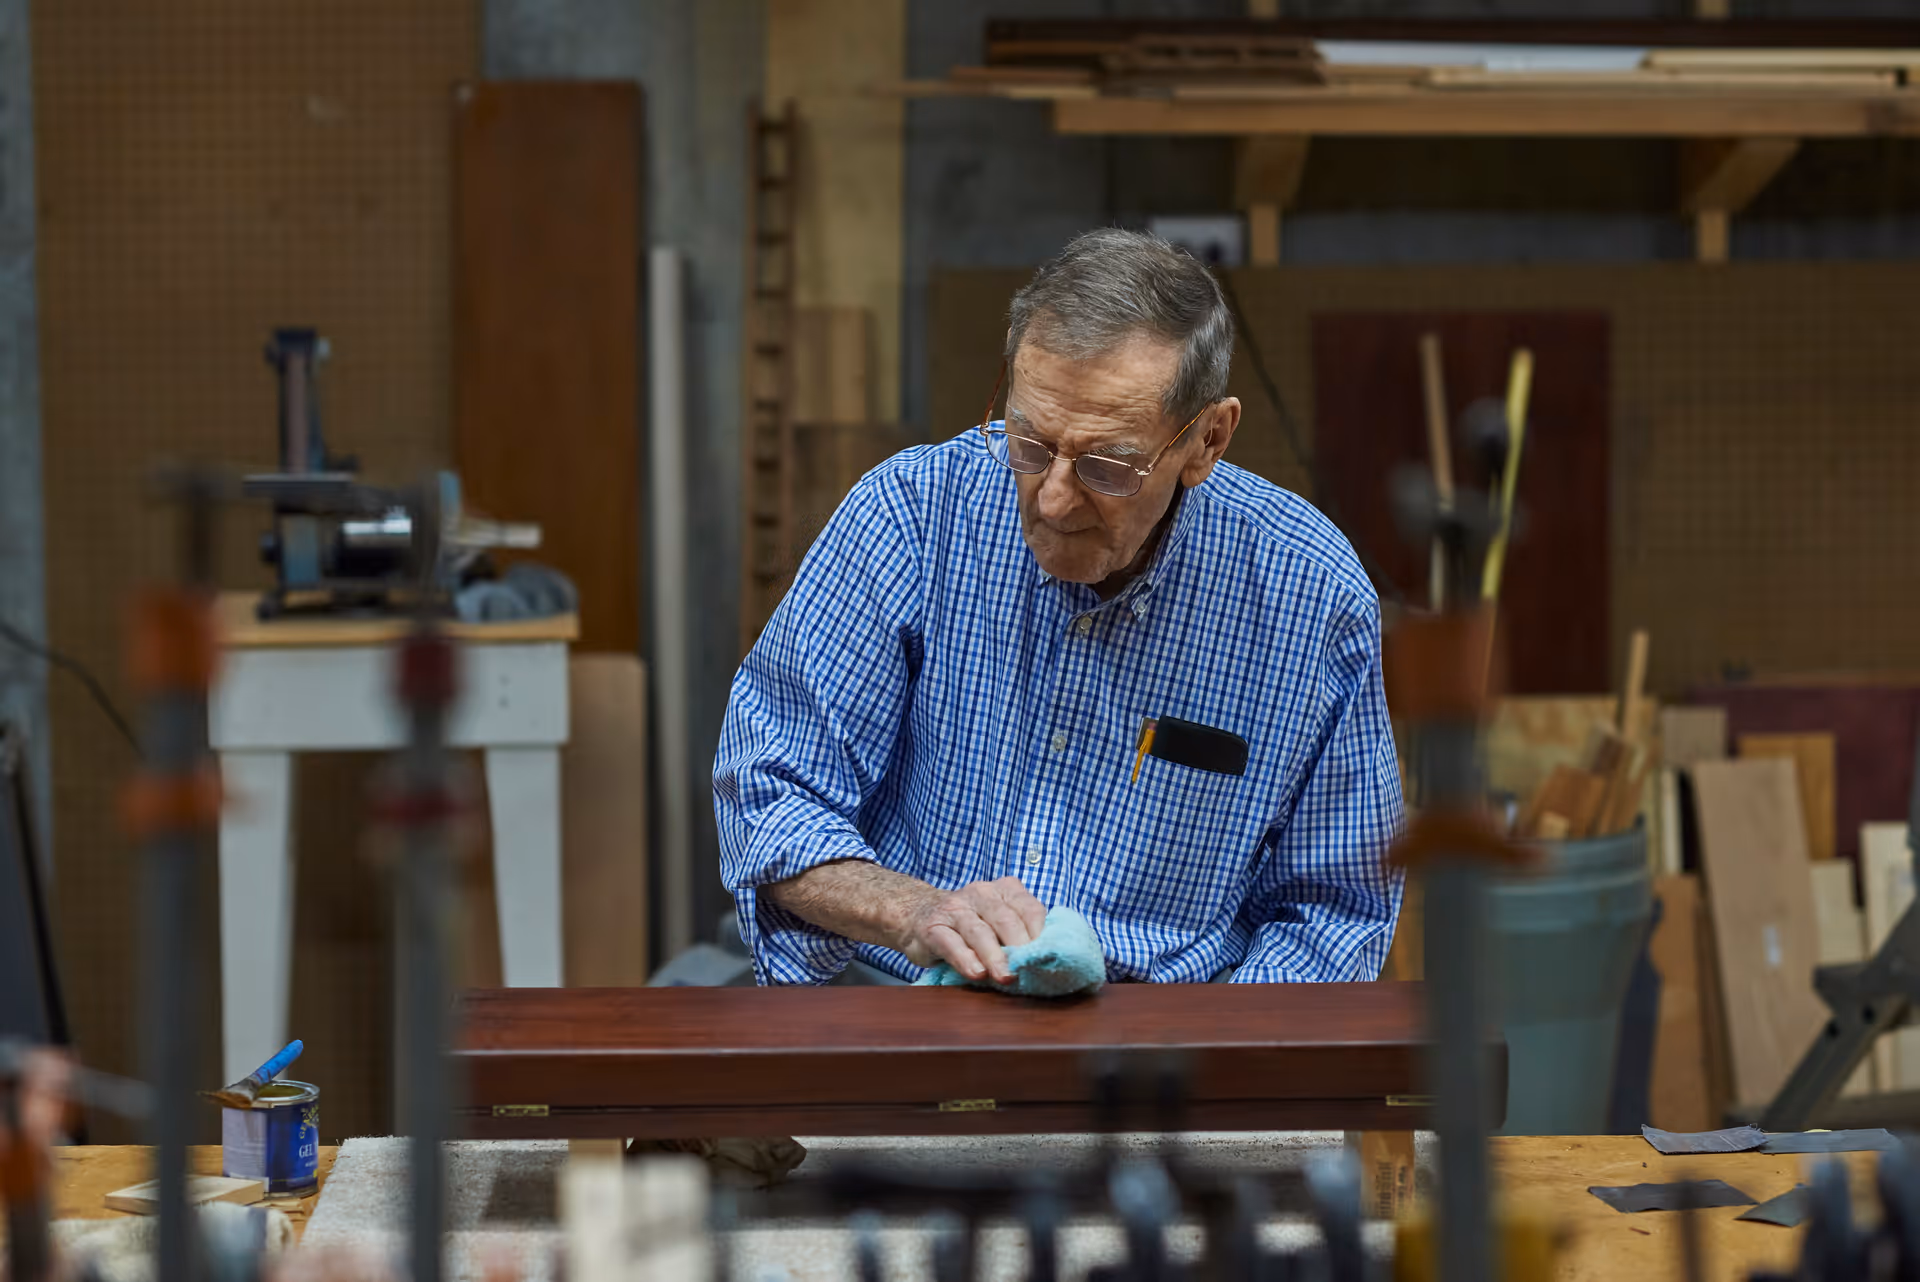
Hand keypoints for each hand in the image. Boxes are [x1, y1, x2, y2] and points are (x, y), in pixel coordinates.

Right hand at [896, 877, 1047, 984]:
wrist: (916, 913)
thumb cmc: (969, 923)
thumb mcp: (997, 919)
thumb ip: (1019, 933)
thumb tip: (1047, 963)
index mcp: (1004, 890)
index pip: (1029, 909)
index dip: (1041, 934)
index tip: (1050, 957)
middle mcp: (980, 894)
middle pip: (1005, 920)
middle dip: (1020, 947)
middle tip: (1030, 969)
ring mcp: (955, 909)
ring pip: (979, 932)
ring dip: (994, 956)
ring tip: (1005, 976)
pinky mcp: (932, 927)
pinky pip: (951, 944)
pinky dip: (965, 959)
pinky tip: (976, 974)